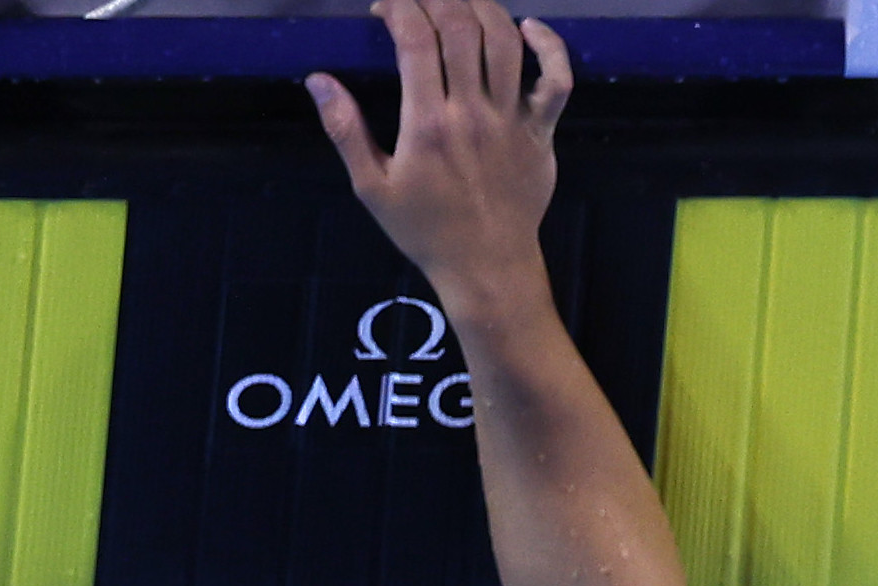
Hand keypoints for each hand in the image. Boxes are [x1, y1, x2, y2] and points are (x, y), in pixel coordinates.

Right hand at [308, 0, 571, 307]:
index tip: (384, 7)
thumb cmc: (424, 229)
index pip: (416, 39)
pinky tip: (528, 26)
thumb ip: (345, 130)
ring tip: (459, 0)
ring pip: (505, 39)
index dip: (399, 8)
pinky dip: (549, 45)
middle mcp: (473, 112)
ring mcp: (512, 119)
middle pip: (461, 26)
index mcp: (427, 124)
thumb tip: (318, 80)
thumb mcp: (372, 187)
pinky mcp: (541, 130)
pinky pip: (558, 78)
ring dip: (483, 6)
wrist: (485, 266)